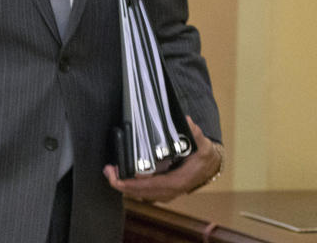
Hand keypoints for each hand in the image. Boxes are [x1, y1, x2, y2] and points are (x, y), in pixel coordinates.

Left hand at [103, 115, 222, 202]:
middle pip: (144, 192)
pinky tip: (118, 175)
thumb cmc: (202, 155)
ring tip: (109, 173)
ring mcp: (165, 192)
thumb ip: (194, 133)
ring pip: (141, 193)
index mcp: (180, 180)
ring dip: (124, 185)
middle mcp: (171, 190)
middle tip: (108, 172)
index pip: (155, 185)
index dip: (137, 184)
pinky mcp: (160, 190)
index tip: (122, 178)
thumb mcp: (202, 143)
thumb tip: (188, 122)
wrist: (208, 165)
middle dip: (124, 184)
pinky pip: (142, 191)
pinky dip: (129, 185)